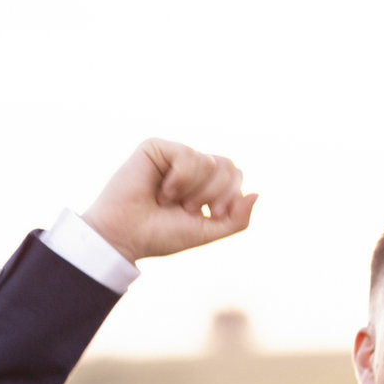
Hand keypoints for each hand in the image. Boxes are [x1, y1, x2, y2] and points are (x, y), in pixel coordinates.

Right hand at [82, 138, 256, 262]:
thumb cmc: (163, 234)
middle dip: (215, 194)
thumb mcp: (209, 231)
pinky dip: (180, 179)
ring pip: (210, 162)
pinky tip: (161, 190)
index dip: (230, 198)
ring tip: (170, 200)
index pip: (237, 176)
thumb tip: (257, 193)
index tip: (210, 215)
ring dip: (195, 190)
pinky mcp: (156, 147)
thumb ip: (238, 218)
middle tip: (189, 209)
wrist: (126, 236)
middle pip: (229, 165)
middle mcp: (192, 167)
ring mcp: (174, 155)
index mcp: (206, 183)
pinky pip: (188, 155)